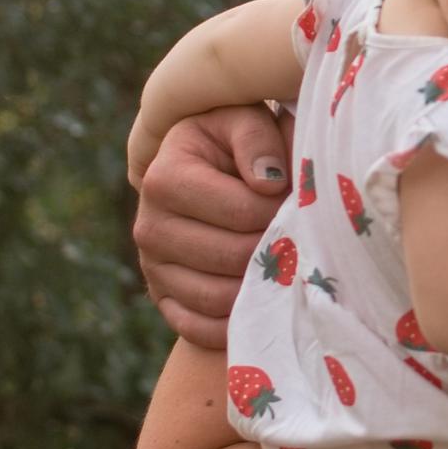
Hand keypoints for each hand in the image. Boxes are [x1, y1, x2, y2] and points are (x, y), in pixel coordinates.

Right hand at [133, 106, 288, 345]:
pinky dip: (235, 322)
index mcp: (165, 175)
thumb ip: (258, 138)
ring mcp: (152, 266)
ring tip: (284, 262)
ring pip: (219, 298)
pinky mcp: (162, 298)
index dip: (279, 209)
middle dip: (275, 248)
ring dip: (260, 286)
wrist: (211, 173)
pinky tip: (261, 298)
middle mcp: (148, 224)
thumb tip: (268, 182)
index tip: (295, 199)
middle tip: (298, 236)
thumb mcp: (247, 120)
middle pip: (232, 257)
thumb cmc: (238, 143)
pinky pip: (200, 328)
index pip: (240, 211)